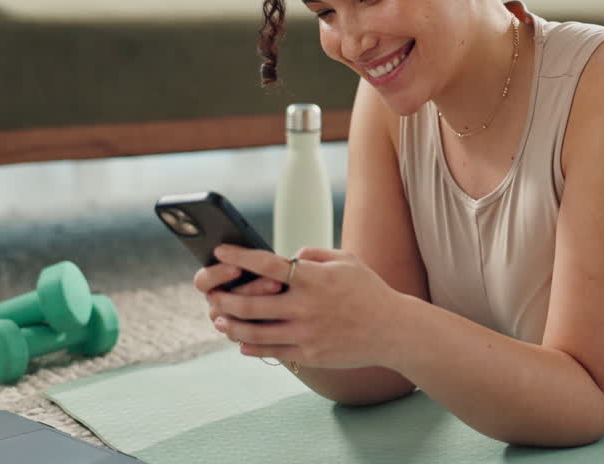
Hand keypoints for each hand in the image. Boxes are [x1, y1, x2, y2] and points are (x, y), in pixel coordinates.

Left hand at [201, 246, 402, 369]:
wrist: (392, 329)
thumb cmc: (368, 290)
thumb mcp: (346, 260)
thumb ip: (312, 254)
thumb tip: (286, 257)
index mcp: (314, 278)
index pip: (266, 264)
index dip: (239, 256)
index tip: (219, 250)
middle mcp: (306, 306)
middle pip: (250, 303)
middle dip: (224, 298)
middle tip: (211, 295)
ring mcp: (306, 333)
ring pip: (254, 331)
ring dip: (230, 325)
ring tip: (219, 320)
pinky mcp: (308, 353)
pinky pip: (271, 350)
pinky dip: (250, 345)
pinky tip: (241, 340)